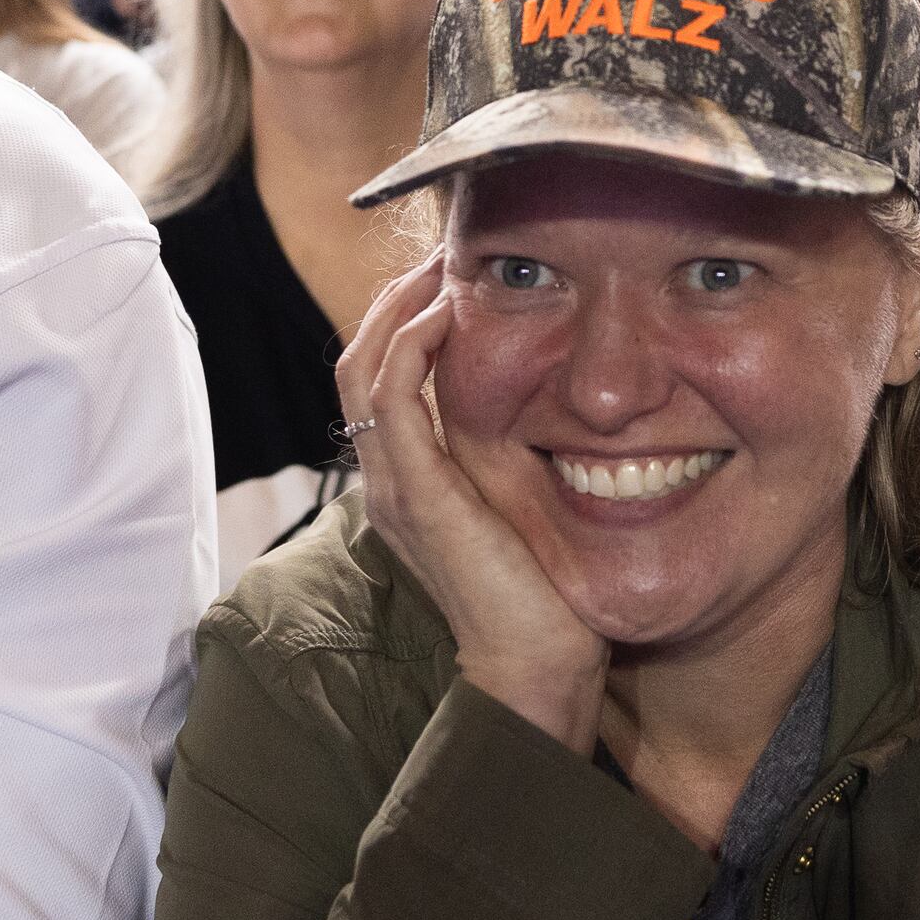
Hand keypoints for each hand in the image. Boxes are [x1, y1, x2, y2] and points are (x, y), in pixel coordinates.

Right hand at [335, 256, 608, 753]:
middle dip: (394, 298)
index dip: (402, 320)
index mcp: (406, 482)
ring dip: (398, 306)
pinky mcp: (416, 493)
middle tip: (441, 251)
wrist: (536, 668)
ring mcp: (394, 486)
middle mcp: (387, 480)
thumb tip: (561, 412)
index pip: (379, 379)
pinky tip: (445, 310)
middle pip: (358, 361)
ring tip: (439, 263)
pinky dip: (410, 346)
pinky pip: (392, 399)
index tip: (451, 277)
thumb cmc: (544, 599)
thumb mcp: (524, 511)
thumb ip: (517, 464)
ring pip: (364, 368)